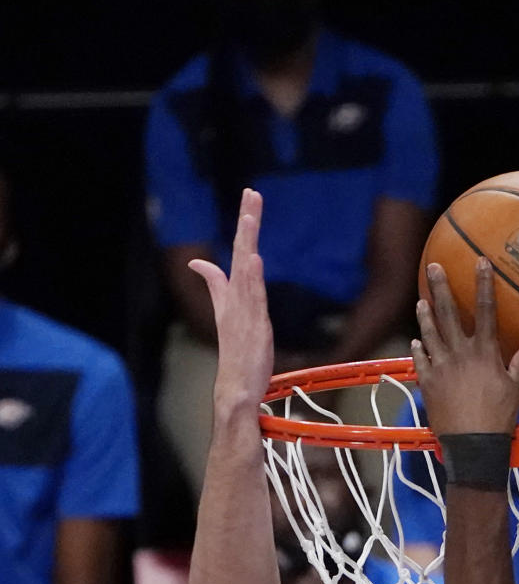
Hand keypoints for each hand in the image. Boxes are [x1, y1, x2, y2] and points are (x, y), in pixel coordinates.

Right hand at [189, 189, 273, 409]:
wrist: (235, 390)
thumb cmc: (238, 357)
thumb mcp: (233, 318)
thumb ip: (219, 290)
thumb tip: (200, 265)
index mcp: (234, 297)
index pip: (240, 254)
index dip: (246, 227)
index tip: (251, 199)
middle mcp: (237, 300)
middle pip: (242, 253)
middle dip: (247, 222)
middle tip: (251, 193)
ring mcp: (243, 312)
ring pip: (246, 270)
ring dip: (248, 242)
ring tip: (249, 216)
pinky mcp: (251, 327)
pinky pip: (252, 298)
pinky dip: (251, 278)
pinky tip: (253, 259)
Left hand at [411, 259, 518, 434]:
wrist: (473, 443)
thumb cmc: (499, 417)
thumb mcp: (517, 389)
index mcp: (484, 352)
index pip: (486, 310)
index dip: (483, 284)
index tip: (481, 261)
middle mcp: (460, 354)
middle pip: (448, 314)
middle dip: (441, 288)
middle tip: (433, 267)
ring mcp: (440, 368)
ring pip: (430, 334)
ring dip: (425, 316)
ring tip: (421, 301)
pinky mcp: (428, 384)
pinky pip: (420, 361)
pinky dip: (418, 350)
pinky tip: (416, 342)